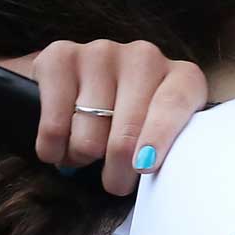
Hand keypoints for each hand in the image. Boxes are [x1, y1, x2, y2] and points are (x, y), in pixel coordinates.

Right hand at [27, 39, 205, 194]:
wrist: (80, 86)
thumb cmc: (131, 124)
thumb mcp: (161, 138)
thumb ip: (168, 153)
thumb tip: (147, 176)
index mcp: (181, 78)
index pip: (173, 104)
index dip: (159, 136)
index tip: (144, 165)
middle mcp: (144, 57)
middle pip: (127, 131)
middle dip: (117, 170)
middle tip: (115, 182)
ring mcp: (101, 53)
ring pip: (88, 136)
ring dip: (82, 157)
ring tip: (86, 153)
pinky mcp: (61, 56)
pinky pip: (54, 124)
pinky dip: (53, 149)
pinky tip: (58, 148)